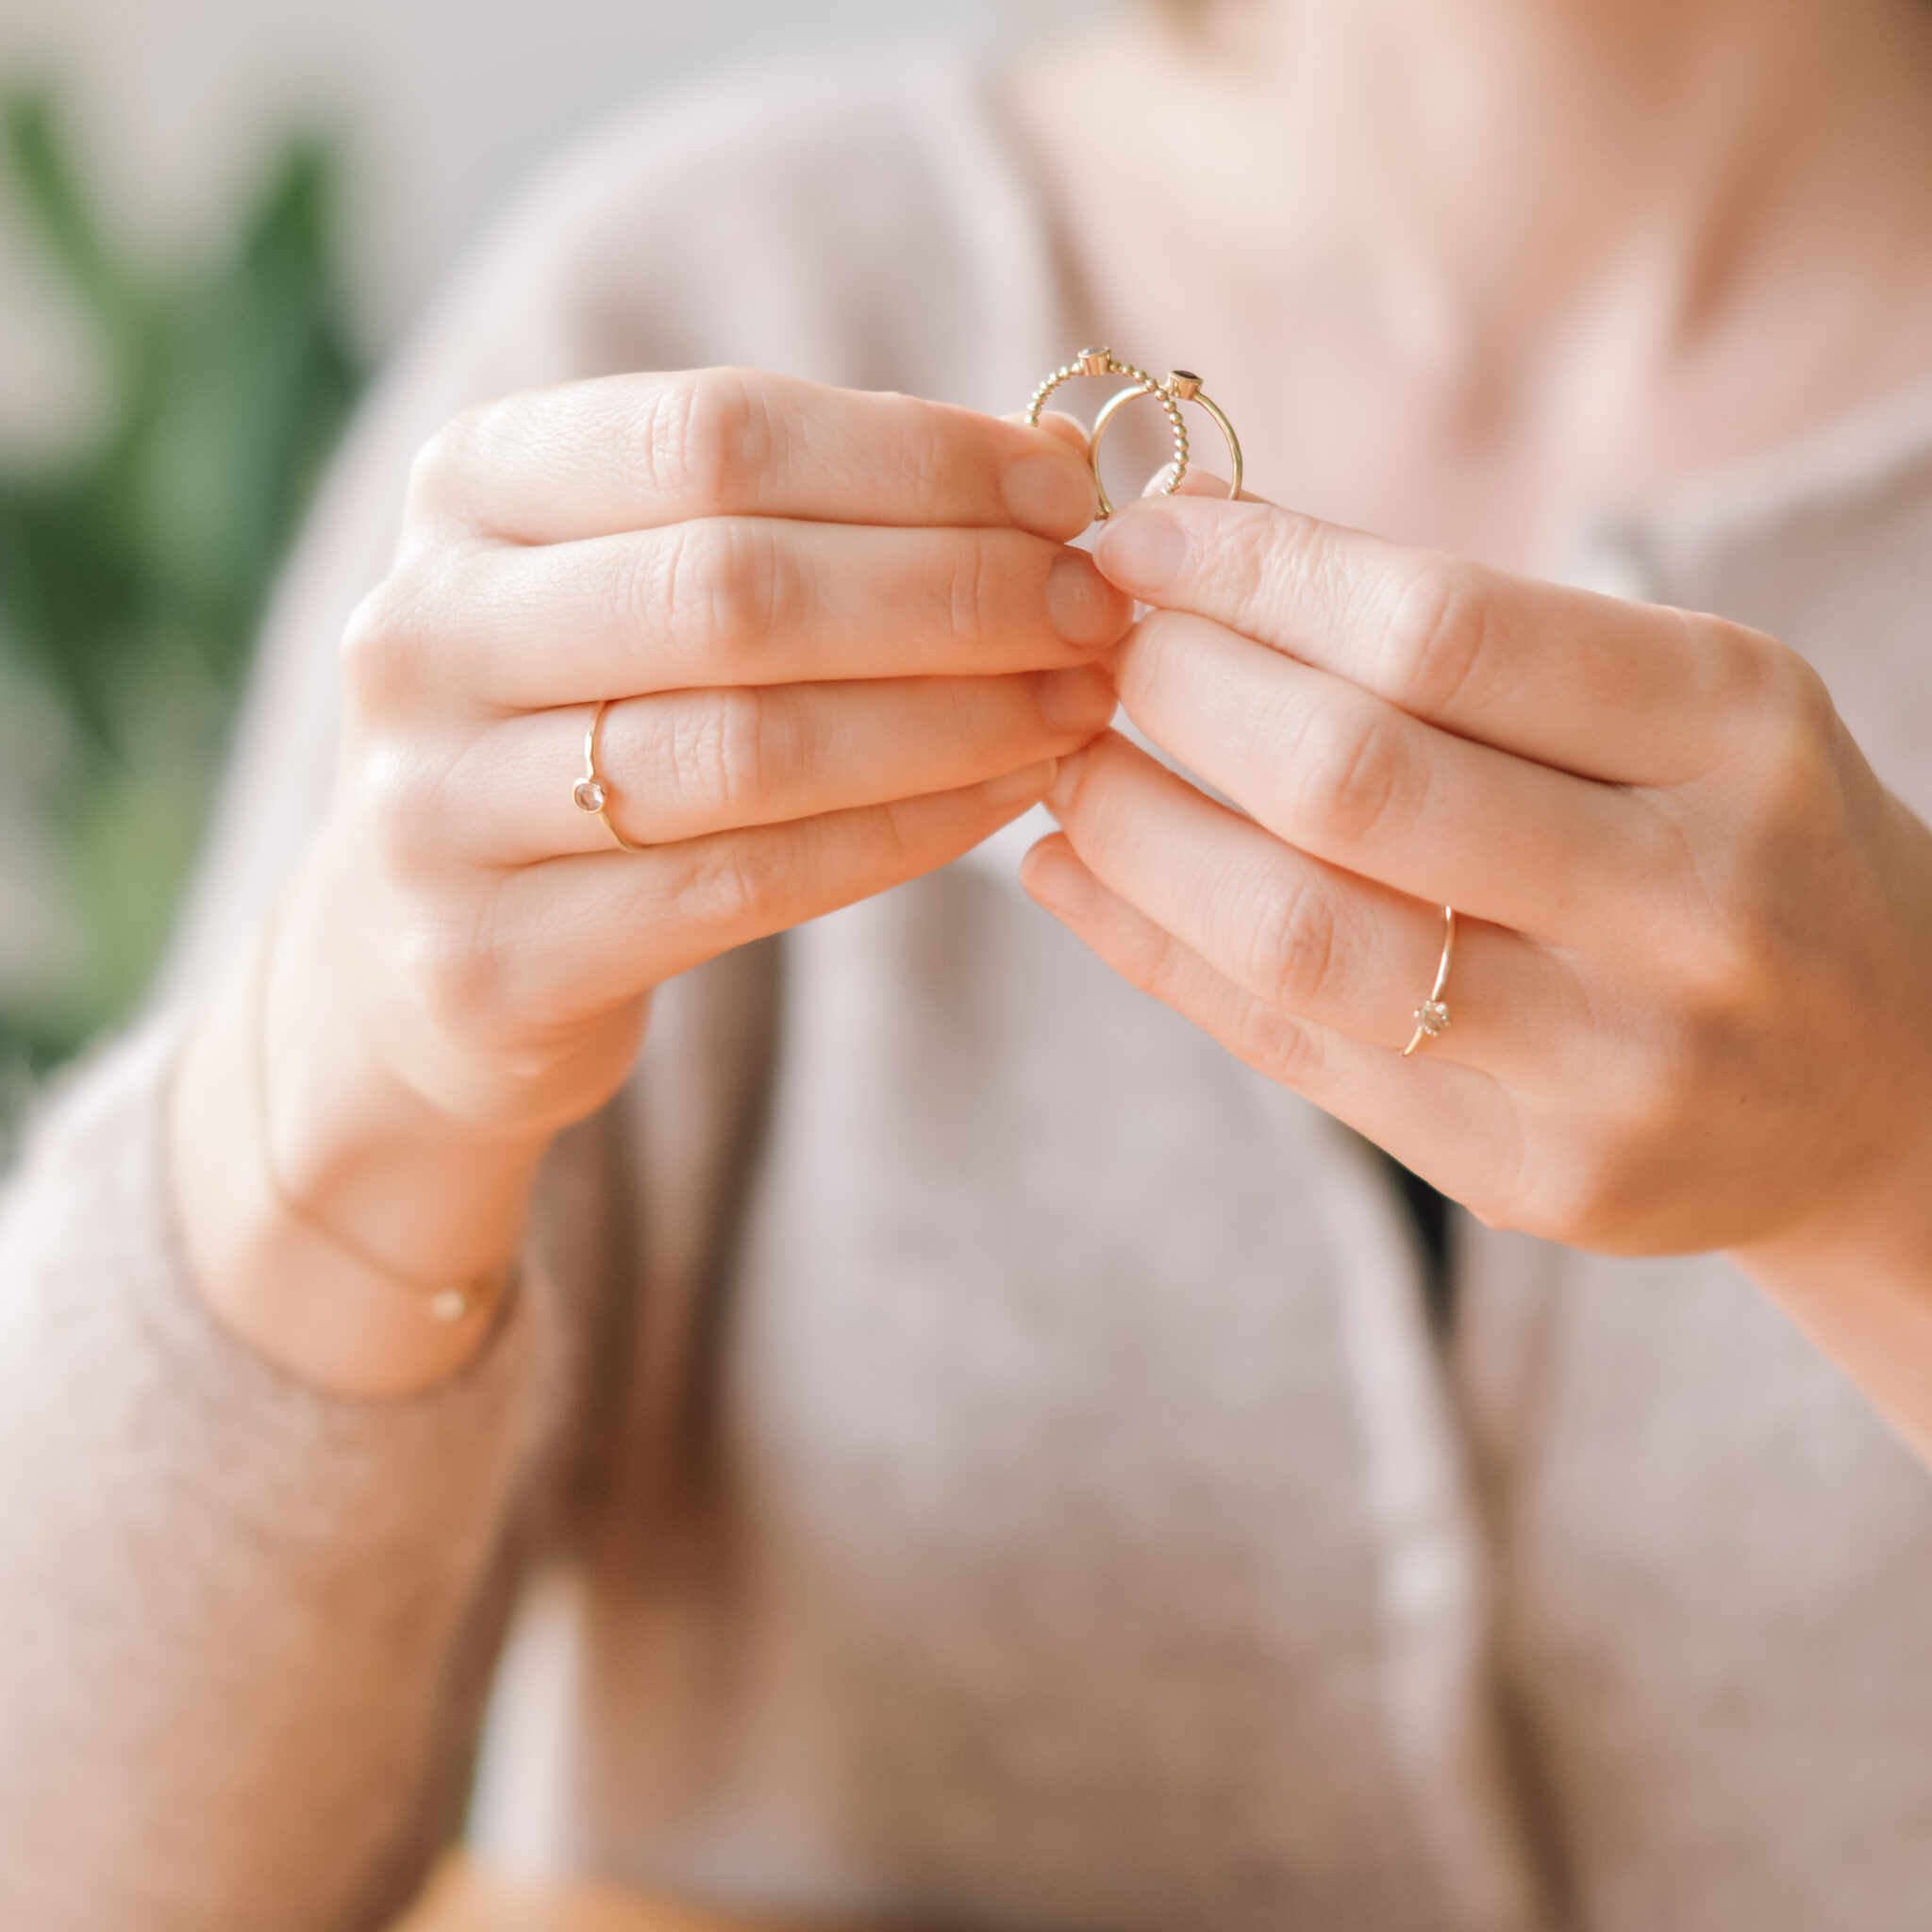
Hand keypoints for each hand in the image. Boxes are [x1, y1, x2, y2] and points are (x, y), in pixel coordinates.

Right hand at [173, 370, 1127, 1390]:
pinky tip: (1003, 800)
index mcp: (466, 488)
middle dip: (955, 593)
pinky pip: (746, 884)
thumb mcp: (634, 581)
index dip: (917, 458)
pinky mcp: (489, 958)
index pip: (716, 434)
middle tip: (1095, 610)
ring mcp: (435, 805)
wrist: (416, 951)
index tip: (1066, 488)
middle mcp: (421, 632)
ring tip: (1077, 704)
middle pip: (737, 588)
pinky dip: (901, 836)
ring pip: (751, 747)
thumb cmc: (579, 726)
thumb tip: (1040, 462)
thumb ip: (797, 516)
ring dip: (951, 720)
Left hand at [1022, 489, 1931, 1278]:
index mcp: (1735, 731)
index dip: (1256, 574)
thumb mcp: (1669, 700)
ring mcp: (1618, 1066)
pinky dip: (1155, 953)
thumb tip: (1197, 544)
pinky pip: (1294, 1054)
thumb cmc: (1730, 837)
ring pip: (1302, 937)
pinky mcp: (1537, 1180)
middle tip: (1089, 647)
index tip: (1139, 536)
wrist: (1880, 1072)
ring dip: (1137, 833)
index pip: (1442, 630)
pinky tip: (1076, 878)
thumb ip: (1461, 640)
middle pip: (1355, 781)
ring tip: (1065, 765)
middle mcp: (1693, 905)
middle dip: (1181, 693)